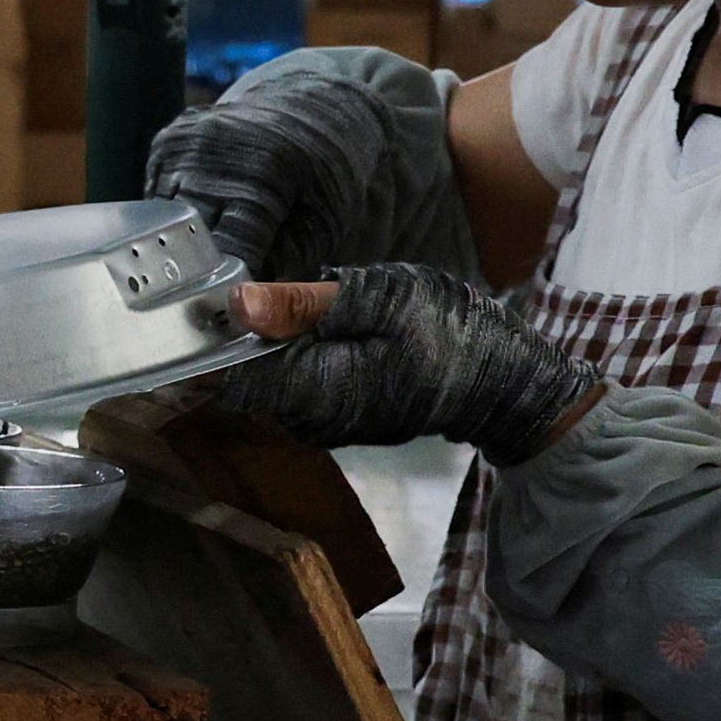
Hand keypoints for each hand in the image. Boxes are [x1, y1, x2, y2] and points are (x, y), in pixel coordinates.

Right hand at [147, 46, 466, 280]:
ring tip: (209, 254)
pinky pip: (158, 196)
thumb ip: (280, 266)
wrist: (317, 108)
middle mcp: (213, 150)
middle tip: (216, 290)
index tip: (228, 312)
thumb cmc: (328, 175)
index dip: (225, 287)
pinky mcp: (166, 139)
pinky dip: (176, 215)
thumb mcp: (324, 225)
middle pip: (184, 235)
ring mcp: (183, 141)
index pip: (225, 251)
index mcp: (263, 172)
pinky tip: (204, 215)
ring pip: (162, 218)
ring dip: (181, 241)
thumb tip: (240, 305)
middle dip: (198, 268)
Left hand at [219, 266, 601, 462]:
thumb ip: (302, 305)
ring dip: (285, 344)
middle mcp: (309, 421)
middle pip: (249, 375)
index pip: (229, 376)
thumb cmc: (446, 333)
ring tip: (323, 312)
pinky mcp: (340, 419)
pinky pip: (302, 384)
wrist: (501, 380)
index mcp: (313, 392)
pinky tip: (339, 334)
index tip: (225, 301)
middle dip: (256, 335)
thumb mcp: (378, 301)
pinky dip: (309, 357)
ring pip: (276, 378)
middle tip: (290, 295)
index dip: (219, 336)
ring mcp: (325, 425)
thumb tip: (236, 303)